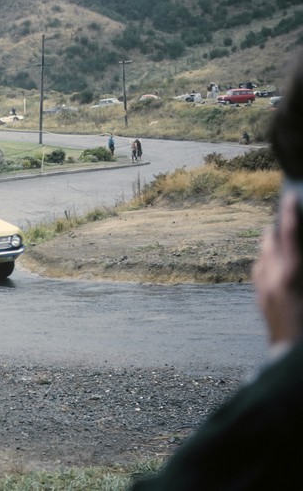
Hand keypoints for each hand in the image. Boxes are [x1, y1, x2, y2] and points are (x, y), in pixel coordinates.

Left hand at [252, 193, 302, 345]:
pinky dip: (266, 263)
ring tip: (280, 236)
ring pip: (262, 257)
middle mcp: (272, 279)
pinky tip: (272, 264)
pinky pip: (259, 275)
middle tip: (287, 216)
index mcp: (291, 274)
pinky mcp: (262, 304)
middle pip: (270, 242)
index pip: (289, 235)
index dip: (290, 214)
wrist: (294, 359)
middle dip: (279, 228)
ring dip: (270, 245)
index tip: (289, 197)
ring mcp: (264, 292)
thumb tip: (300, 254)